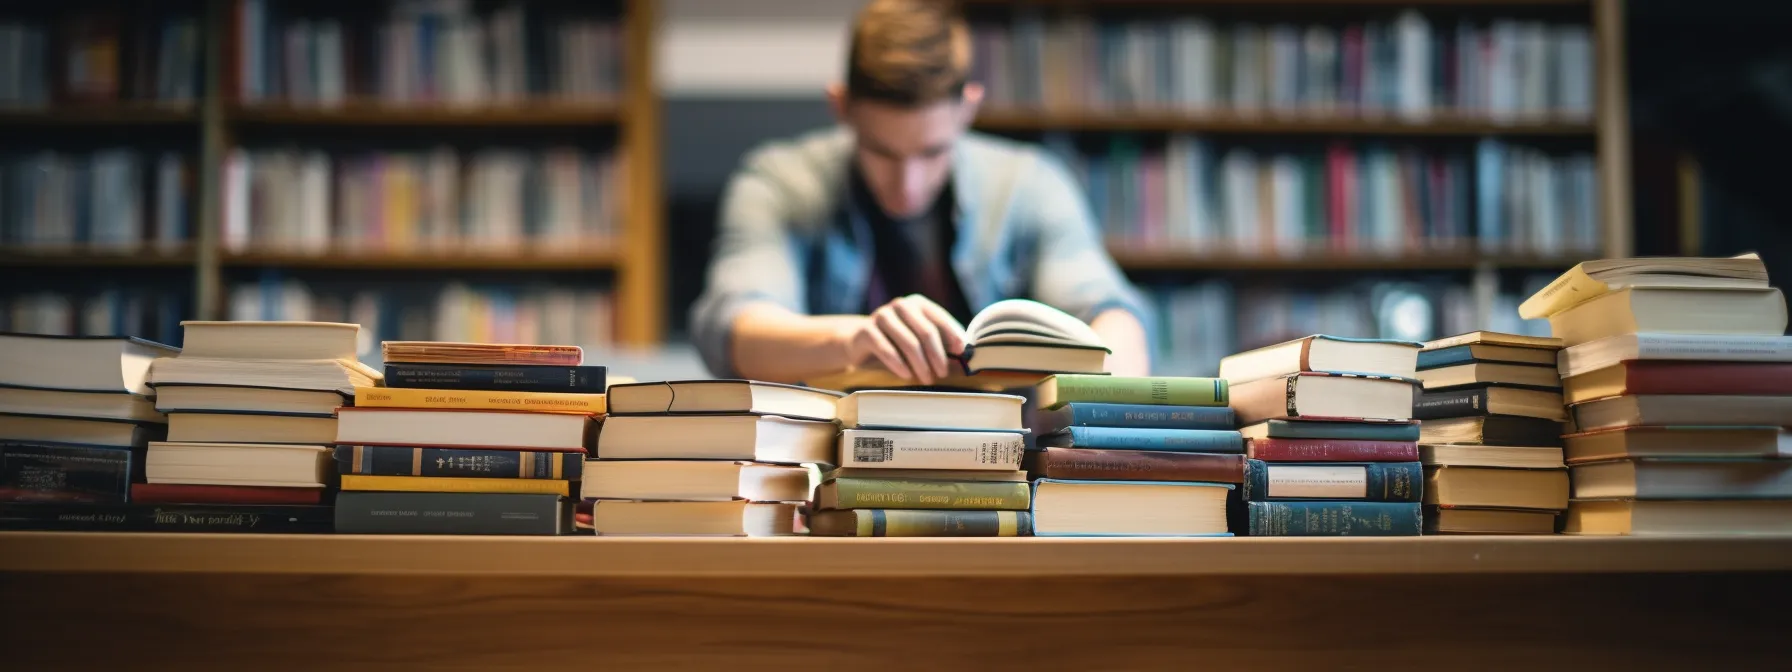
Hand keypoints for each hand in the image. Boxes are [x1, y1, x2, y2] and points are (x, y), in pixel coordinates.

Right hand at [840, 294, 967, 384]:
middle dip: (937, 355)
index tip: (961, 353)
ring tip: (927, 379)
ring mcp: (882, 316)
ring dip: (920, 363)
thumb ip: (940, 342)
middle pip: (926, 331)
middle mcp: (901, 305)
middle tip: (943, 374)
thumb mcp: (919, 338)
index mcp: (918, 304)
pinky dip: (899, 364)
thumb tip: (966, 356)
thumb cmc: (898, 342)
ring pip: (908, 341)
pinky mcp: (866, 330)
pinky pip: (886, 348)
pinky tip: (906, 375)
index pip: (939, 319)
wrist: (860, 341)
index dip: (952, 335)